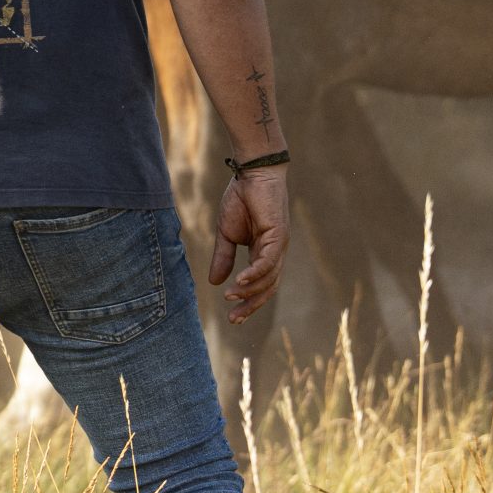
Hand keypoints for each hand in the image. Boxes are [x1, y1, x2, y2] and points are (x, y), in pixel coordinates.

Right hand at [209, 167, 287, 322]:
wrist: (251, 173)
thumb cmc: (241, 199)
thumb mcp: (226, 233)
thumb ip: (223, 257)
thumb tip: (213, 282)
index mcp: (263, 253)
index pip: (259, 285)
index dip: (247, 302)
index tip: (231, 317)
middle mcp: (274, 254)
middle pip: (267, 288)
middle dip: (250, 305)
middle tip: (233, 319)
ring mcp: (278, 246)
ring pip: (268, 279)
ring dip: (249, 291)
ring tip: (230, 297)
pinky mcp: (278, 236)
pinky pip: (267, 262)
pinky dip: (254, 274)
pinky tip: (239, 282)